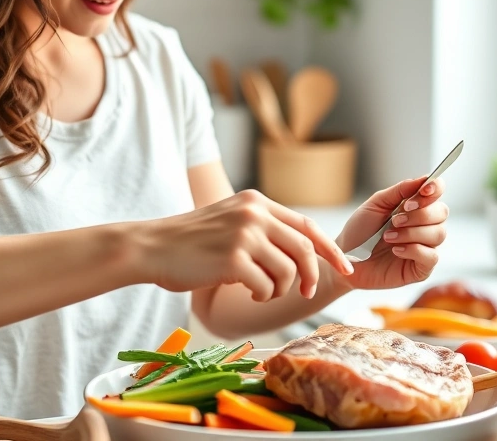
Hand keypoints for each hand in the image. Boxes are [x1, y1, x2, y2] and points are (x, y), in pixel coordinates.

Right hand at [138, 190, 353, 301]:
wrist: (151, 247)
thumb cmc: (190, 242)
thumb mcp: (231, 221)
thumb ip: (263, 228)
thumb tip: (303, 253)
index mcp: (256, 202)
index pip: (306, 225)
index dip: (330, 249)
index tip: (345, 268)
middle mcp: (254, 213)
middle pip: (304, 249)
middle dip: (311, 276)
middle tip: (307, 293)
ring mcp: (244, 234)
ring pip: (287, 271)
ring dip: (278, 289)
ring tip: (260, 290)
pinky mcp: (233, 258)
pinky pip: (266, 285)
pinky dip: (261, 295)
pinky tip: (246, 292)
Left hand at [335, 177, 447, 290]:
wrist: (346, 258)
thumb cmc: (360, 231)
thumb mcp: (375, 205)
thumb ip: (399, 191)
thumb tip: (423, 179)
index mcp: (414, 207)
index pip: (437, 193)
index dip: (435, 189)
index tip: (423, 190)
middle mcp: (424, 226)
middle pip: (442, 213)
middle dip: (419, 214)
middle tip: (395, 220)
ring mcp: (424, 247)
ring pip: (438, 234)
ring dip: (411, 233)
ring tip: (388, 237)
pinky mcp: (421, 269)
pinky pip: (431, 257)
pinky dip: (414, 250)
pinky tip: (396, 250)